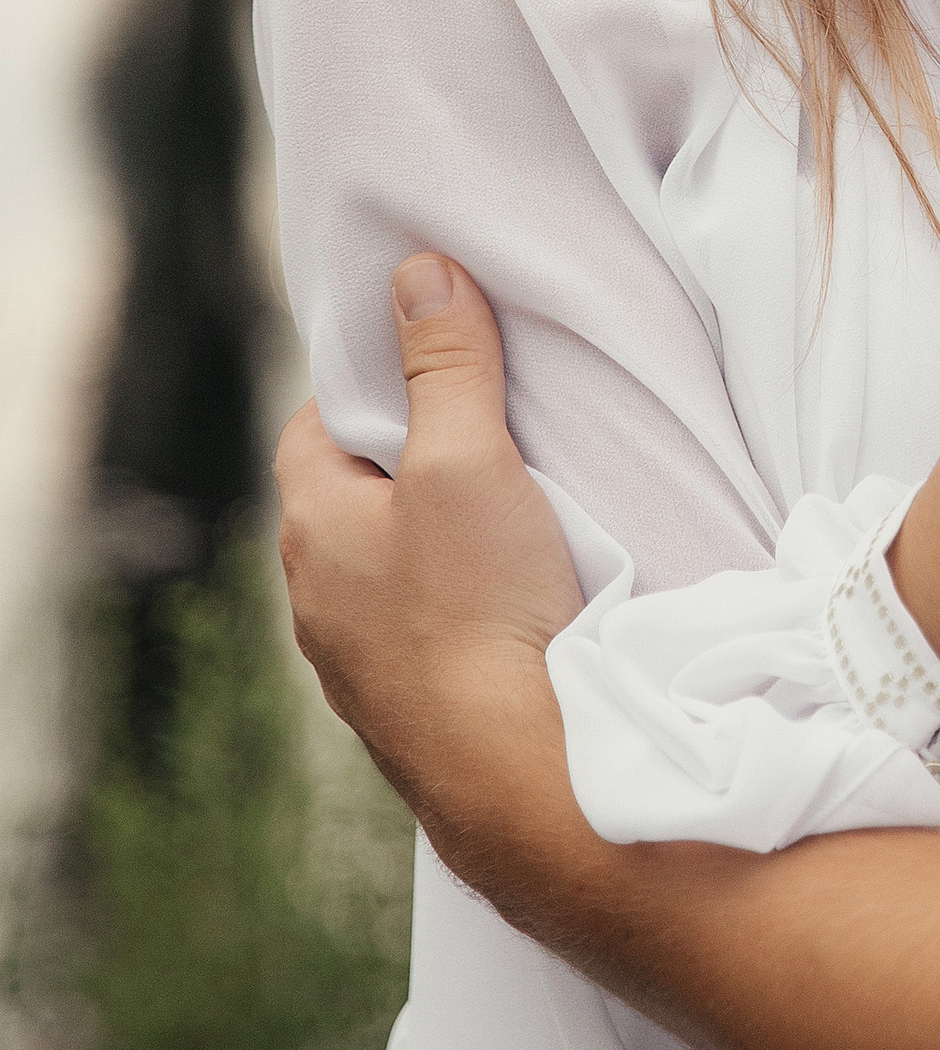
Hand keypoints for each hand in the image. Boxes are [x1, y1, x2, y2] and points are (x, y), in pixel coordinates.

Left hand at [275, 256, 583, 842]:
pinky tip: (518, 607)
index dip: (371, 387)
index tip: (433, 368)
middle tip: (488, 434)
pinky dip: (463, 609)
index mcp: (310, 528)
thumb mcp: (467, 460)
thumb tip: (418, 274)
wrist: (516, 774)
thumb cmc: (479, 607)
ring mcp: (362, 670)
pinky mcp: (415, 717)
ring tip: (513, 522)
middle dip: (411, 463)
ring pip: (390, 574)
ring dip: (438, 545)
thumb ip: (445, 367)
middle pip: (354, 500)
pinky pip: (428, 636)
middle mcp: (318, 603)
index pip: (315, 426)